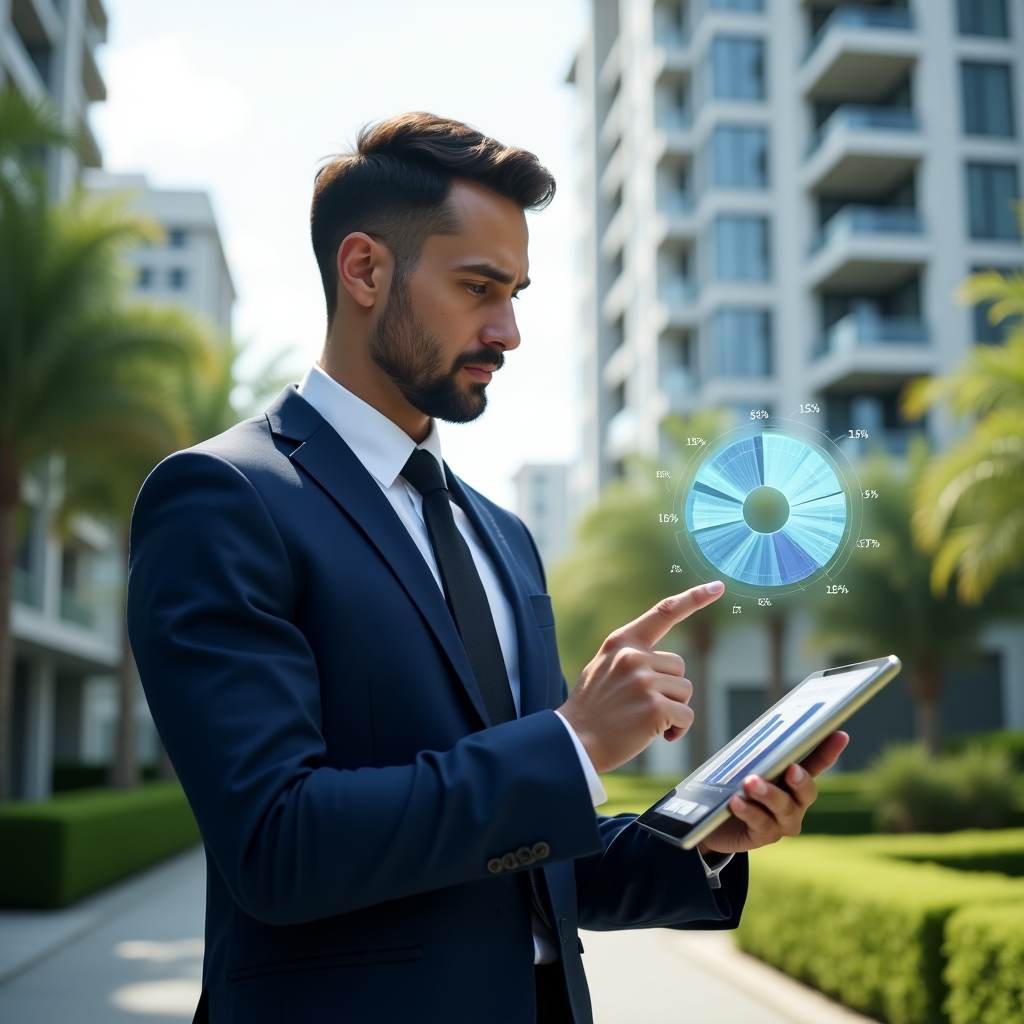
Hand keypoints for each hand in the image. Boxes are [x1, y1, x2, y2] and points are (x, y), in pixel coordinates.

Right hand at [559, 582, 724, 773]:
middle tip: (640, 706)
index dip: (694, 598)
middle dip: (669, 689)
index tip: (718, 586)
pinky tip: (654, 734)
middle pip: (679, 668)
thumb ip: (631, 656)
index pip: (663, 612)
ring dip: (673, 710)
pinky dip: (676, 729)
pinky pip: (686, 716)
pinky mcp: (655, 707)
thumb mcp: (603, 667)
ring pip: (685, 692)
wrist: (573, 742)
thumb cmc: (592, 710)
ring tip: (643, 720)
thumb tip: (663, 662)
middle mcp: (634, 656)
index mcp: (622, 642)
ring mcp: (644, 681)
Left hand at [697, 730, 849, 855]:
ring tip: (750, 783)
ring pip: (785, 809)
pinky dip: (749, 811)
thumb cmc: (731, 787)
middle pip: (807, 791)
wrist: (712, 823)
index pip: (815, 763)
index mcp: (792, 779)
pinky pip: (761, 824)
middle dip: (801, 780)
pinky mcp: (763, 836)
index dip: (828, 750)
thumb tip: (755, 736)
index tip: (840, 734)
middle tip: (792, 770)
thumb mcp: (741, 767)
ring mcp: (781, 822)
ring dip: (769, 794)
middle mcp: (794, 802)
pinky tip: (736, 802)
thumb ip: (752, 755)